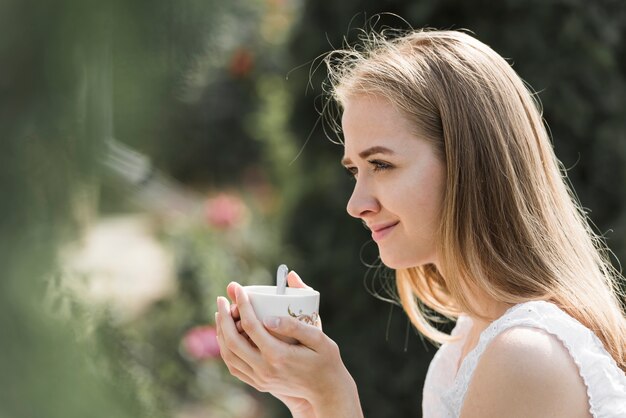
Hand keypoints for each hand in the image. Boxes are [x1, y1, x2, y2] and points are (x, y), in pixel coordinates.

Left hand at [215, 274, 362, 417]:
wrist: (327, 390)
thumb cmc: (326, 360)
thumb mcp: (318, 338)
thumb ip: (294, 326)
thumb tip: (268, 316)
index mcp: (278, 355)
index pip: (250, 325)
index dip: (242, 304)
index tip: (237, 289)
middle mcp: (264, 369)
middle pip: (232, 340)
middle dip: (223, 316)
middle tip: (221, 299)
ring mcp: (260, 379)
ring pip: (229, 355)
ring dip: (221, 332)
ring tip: (221, 314)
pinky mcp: (259, 384)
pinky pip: (234, 367)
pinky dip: (226, 349)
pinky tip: (226, 336)